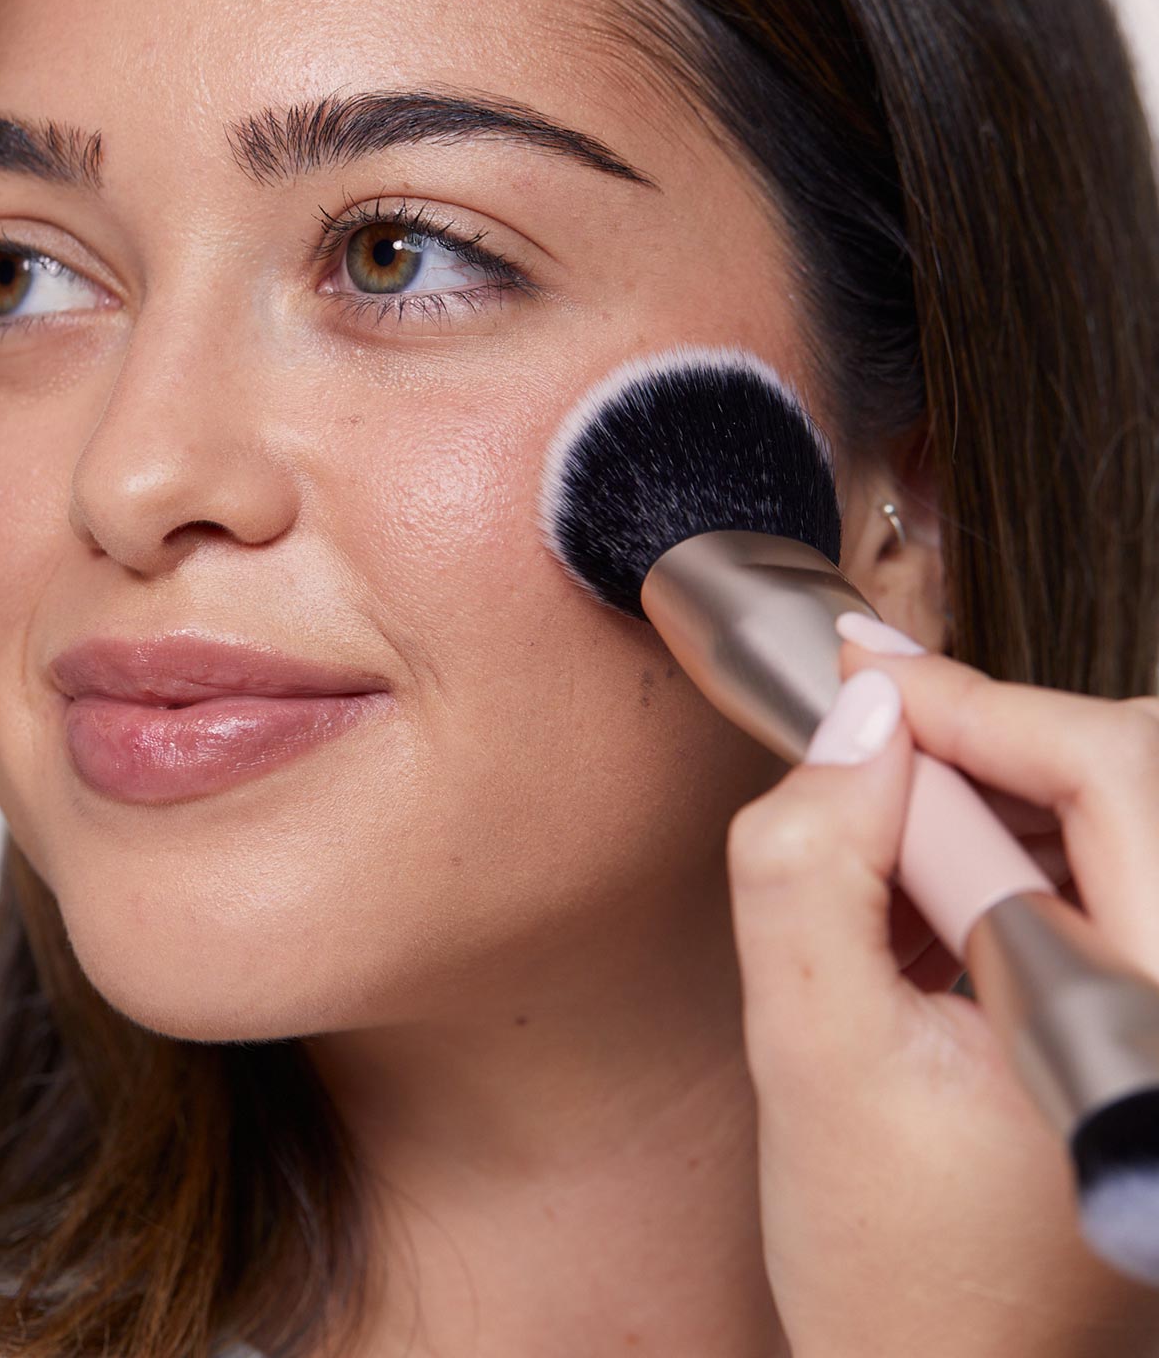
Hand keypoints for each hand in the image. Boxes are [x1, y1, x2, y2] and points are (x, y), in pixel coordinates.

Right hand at [726, 617, 1158, 1356]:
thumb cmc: (891, 1261)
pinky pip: (1107, 862)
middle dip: (992, 736)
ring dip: (998, 789)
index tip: (864, 669)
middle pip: (1136, 771)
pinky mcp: (1152, 1007)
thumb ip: (810, 871)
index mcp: (1151, 1030)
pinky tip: (940, 895)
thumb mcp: (807, 1057)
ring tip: (893, 852)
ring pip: (1122, 804)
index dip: (978, 700)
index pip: (1113, 776)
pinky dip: (1014, 839)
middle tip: (870, 749)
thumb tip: (853, 720)